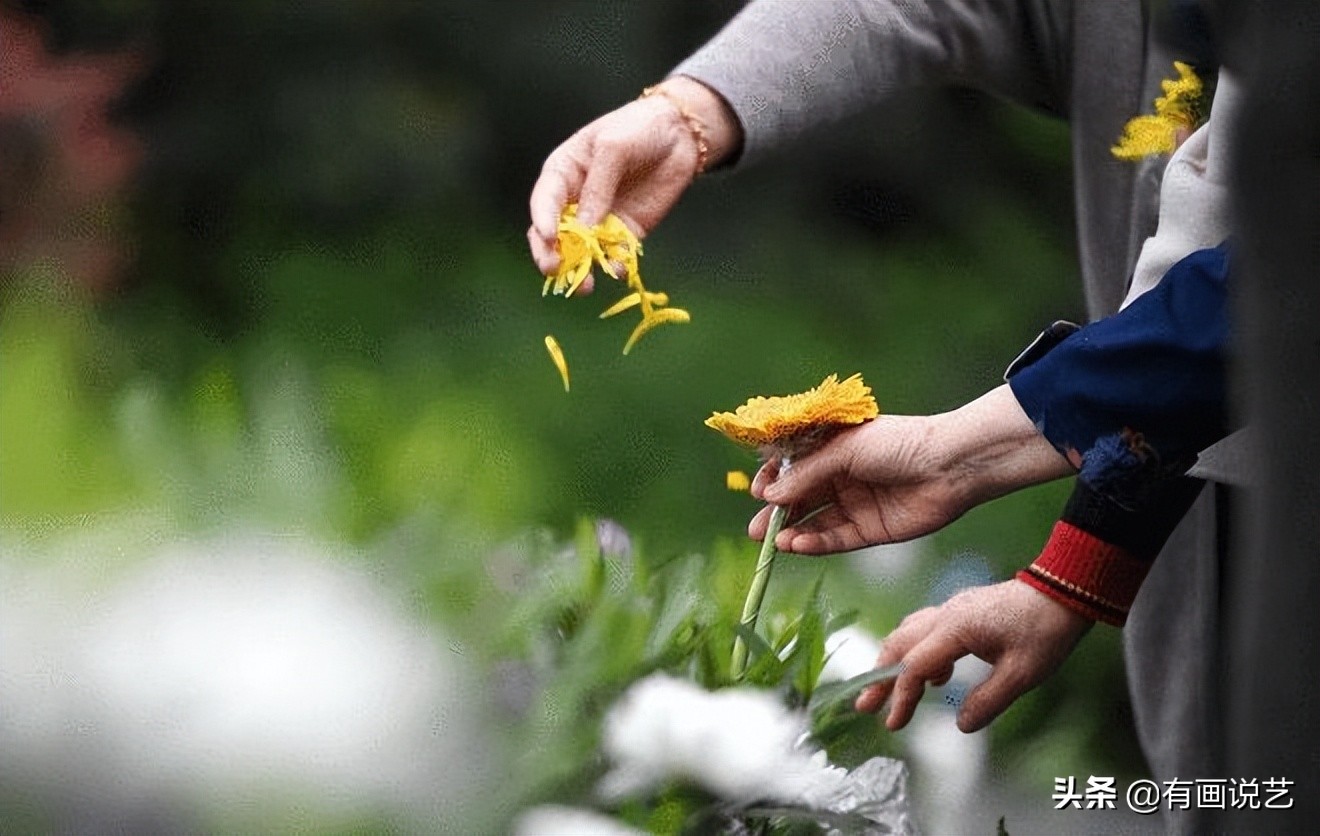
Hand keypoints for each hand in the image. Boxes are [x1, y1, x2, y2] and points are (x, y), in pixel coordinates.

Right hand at [527, 76, 740, 290]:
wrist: (679, 133)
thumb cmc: (638, 128)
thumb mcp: (613, 147)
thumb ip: (598, 186)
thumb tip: (585, 229)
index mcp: (563, 173)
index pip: (544, 201)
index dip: (542, 220)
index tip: (547, 237)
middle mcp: (575, 200)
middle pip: (553, 235)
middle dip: (551, 254)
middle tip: (554, 270)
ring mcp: (600, 219)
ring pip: (581, 251)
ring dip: (580, 270)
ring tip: (585, 286)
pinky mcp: (626, 232)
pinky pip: (614, 254)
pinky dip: (614, 265)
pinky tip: (619, 269)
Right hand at [749, 415, 965, 552]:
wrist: (949, 465)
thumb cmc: (897, 443)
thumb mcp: (844, 451)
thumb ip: (806, 474)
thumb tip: (769, 497)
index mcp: (834, 448)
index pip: (793, 465)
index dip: (773, 479)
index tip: (756, 491)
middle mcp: (841, 476)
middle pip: (801, 497)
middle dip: (777, 514)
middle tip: (756, 530)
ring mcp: (855, 503)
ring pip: (815, 521)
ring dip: (793, 531)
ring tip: (774, 542)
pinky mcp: (870, 529)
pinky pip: (836, 539)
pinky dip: (815, 543)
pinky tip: (797, 545)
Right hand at [855, 580, 1091, 731]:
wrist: (1064, 590)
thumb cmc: (1045, 630)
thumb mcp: (1022, 674)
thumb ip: (988, 701)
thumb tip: (960, 724)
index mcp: (955, 629)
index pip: (915, 667)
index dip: (901, 697)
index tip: (893, 724)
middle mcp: (946, 615)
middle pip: (898, 644)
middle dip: (879, 676)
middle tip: (866, 705)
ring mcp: (952, 608)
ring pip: (908, 633)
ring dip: (894, 661)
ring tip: (888, 690)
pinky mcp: (962, 610)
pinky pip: (925, 629)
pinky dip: (916, 652)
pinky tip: (935, 676)